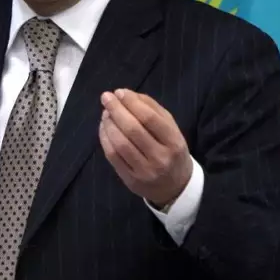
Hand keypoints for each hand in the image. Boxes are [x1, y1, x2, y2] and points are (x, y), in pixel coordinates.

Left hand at [99, 89, 193, 207]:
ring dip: (109, 124)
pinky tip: (104, 127)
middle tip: (106, 97)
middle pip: (133, 130)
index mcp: (174, 142)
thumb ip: (153, 109)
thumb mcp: (171, 128)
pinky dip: (105, 138)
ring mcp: (144, 171)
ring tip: (105, 112)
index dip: (132, 103)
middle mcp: (160, 158)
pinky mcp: (130, 180)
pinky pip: (112, 156)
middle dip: (116, 110)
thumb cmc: (171, 150)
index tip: (120, 92)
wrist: (175, 187)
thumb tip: (127, 95)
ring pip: (120, 143)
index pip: (150, 118)